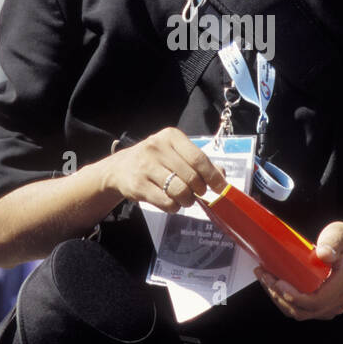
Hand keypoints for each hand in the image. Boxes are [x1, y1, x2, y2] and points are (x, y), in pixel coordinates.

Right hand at [104, 127, 227, 213]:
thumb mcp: (176, 154)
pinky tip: (171, 202)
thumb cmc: (155, 160)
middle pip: (191, 177)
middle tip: (198, 194)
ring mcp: (145, 166)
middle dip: (200, 190)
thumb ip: (199, 162)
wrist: (120, 168)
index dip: (213, 176)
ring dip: (188, 200)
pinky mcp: (138, 185)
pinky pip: (166, 202)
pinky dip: (174, 207)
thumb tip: (221, 175)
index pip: (198, 158)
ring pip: (180, 191)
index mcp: (170, 137)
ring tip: (185, 199)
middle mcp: (157, 148)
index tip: (222, 188)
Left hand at [255, 220, 342, 320]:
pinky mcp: (324, 305)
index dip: (295, 296)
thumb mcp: (341, 235)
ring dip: (279, 299)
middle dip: (279, 296)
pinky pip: (302, 309)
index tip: (278, 282)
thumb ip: (333, 243)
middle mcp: (338, 300)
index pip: (317, 301)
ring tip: (264, 277)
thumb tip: (323, 254)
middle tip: (264, 275)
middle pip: (303, 311)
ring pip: (300, 313)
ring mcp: (331, 305)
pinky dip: (285, 300)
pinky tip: (274, 283)